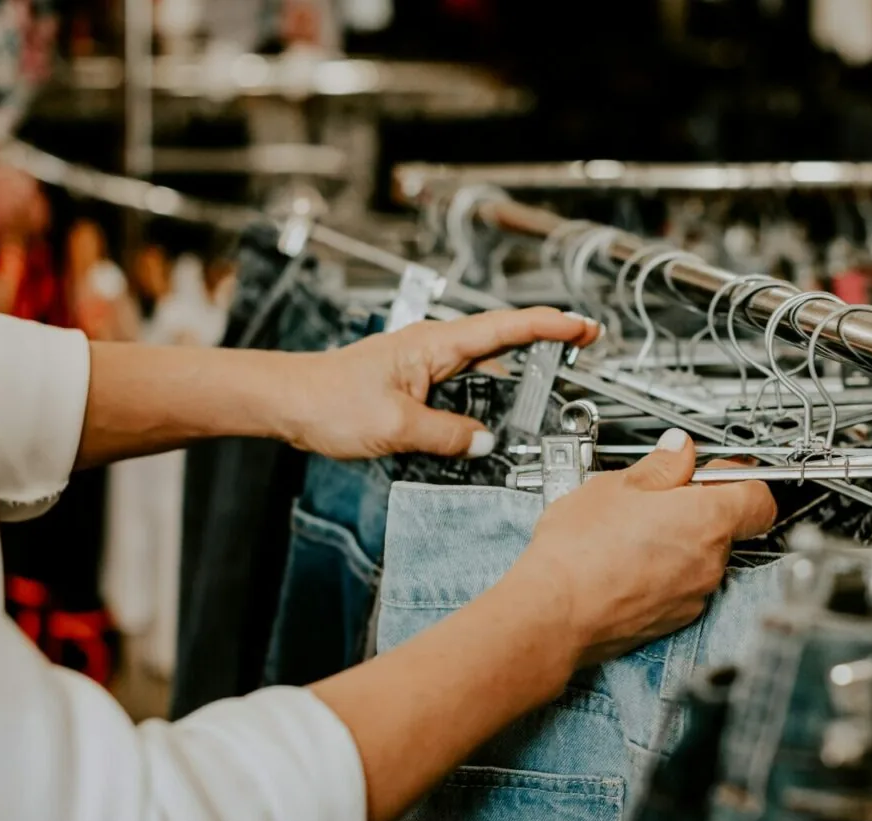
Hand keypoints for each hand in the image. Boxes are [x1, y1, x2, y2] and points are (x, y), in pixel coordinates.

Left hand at [276, 307, 598, 459]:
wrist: (287, 402)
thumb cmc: (327, 400)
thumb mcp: (397, 427)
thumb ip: (448, 436)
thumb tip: (484, 442)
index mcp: (434, 344)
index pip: (506, 328)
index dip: (550, 326)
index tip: (584, 327)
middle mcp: (432, 347)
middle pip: (501, 345)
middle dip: (543, 350)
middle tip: (580, 357)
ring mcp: (424, 364)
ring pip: (482, 371)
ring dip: (512, 382)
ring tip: (543, 398)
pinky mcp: (414, 384)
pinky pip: (461, 389)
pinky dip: (483, 400)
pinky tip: (490, 421)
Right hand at [504, 430, 776, 667]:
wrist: (554, 612)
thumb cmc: (580, 551)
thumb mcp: (616, 486)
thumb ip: (660, 465)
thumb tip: (679, 450)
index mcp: (706, 519)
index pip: (760, 496)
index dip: (739, 478)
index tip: (714, 471)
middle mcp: (711, 561)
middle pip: (728, 526)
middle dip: (698, 508)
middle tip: (658, 497)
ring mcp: (694, 595)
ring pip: (702, 557)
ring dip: (678, 541)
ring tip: (632, 532)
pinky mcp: (674, 619)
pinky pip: (682, 585)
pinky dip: (664, 571)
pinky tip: (626, 562)